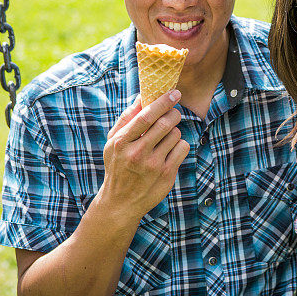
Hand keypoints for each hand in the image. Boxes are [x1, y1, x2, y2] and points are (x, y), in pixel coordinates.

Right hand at [101, 90, 189, 221]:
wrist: (120, 202)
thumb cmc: (118, 165)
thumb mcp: (113, 142)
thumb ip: (127, 118)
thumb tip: (142, 95)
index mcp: (121, 142)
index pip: (146, 116)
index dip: (162, 102)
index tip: (174, 93)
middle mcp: (137, 153)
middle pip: (165, 123)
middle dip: (173, 114)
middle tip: (173, 114)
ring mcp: (153, 165)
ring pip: (176, 135)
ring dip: (174, 132)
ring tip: (165, 139)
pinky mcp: (167, 174)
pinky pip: (183, 148)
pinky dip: (180, 145)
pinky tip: (170, 151)